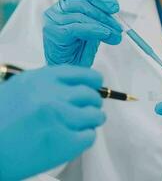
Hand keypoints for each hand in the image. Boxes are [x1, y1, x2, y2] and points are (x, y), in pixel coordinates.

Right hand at [0, 65, 104, 179]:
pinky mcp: (64, 143)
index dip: (94, 81)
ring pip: (95, 115)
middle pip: (91, 95)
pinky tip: (74, 139)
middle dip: (93, 103)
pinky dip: (85, 137)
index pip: (83, 74)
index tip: (97, 86)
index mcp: (41, 80)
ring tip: (83, 125)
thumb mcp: (19, 89)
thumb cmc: (0, 121)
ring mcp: (60, 118)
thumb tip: (77, 87)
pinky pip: (90, 136)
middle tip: (88, 110)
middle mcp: (52, 96)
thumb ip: (47, 85)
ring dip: (92, 120)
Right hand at [43, 0, 122, 66]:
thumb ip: (101, 18)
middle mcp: (56, 10)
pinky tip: (104, 34)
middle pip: (84, 4)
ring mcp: (53, 20)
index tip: (115, 7)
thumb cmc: (79, 51)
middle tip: (118, 26)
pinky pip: (76, 27)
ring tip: (114, 34)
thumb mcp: (94, 30)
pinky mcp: (53, 32)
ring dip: (103, 25)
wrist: (70, 72)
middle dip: (105, 15)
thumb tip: (114, 8)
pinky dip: (93, 30)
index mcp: (65, 5)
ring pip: (81, 16)